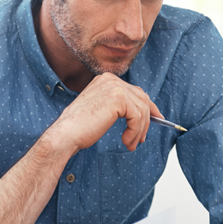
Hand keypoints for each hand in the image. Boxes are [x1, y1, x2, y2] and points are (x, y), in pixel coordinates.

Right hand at [47, 73, 162, 153]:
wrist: (66, 134)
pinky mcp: (119, 99)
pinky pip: (137, 117)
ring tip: (130, 144)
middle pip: (142, 99)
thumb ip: (119, 106)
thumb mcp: (102, 111)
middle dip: (146, 121)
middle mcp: (111, 80)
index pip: (135, 91)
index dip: (149, 107)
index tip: (156, 119)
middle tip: (141, 138)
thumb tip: (142, 112)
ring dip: (139, 131)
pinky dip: (135, 132)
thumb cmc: (79, 127)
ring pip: (141, 110)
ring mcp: (115, 87)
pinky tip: (126, 141)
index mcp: (106, 80)